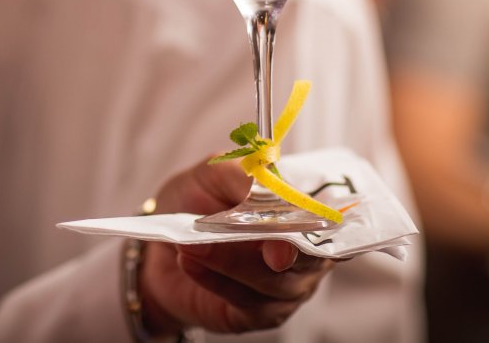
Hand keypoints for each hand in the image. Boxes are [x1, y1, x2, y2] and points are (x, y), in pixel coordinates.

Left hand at [138, 159, 335, 335]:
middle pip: (310, 256)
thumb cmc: (196, 202)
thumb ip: (242, 175)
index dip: (322, 219)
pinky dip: (215, 279)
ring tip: (194, 244)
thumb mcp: (214, 175)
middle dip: (287, 249)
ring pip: (274, 282)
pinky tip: (190, 262)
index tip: (305, 218)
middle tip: (270, 249)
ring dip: (231, 261)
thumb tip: (266, 186)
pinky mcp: (261, 313)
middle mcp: (305, 253)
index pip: (329, 217)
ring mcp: (287, 287)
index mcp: (303, 211)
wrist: (160, 244)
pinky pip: (245, 300)